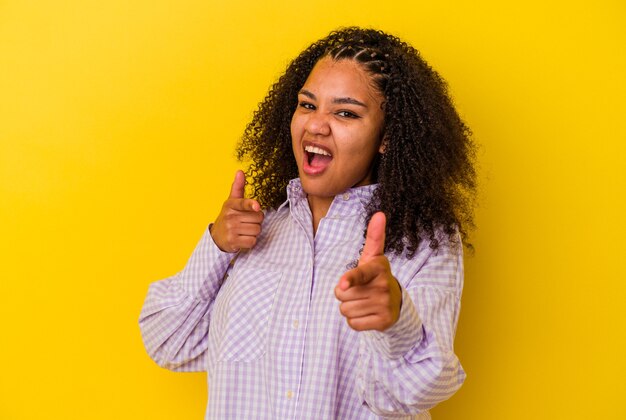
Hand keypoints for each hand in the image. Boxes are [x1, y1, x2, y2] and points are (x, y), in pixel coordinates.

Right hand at [210, 170, 263, 252]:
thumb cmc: (228, 216)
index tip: (257, 206)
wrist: (216, 237)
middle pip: (258, 218)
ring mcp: (231, 230)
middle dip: (256, 221)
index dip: (251, 205)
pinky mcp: (233, 242)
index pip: (243, 203)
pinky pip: (252, 241)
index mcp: (231, 205)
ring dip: (254, 231)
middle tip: (247, 221)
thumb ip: (238, 187)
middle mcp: (230, 217)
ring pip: (257, 230)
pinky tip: (243, 238)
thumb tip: (240, 171)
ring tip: (245, 230)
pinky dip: (251, 241)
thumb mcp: (231, 202)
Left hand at [334, 212, 401, 331]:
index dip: (349, 279)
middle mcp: (383, 286)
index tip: (342, 284)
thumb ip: (374, 236)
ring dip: (349, 308)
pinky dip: (355, 321)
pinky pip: (353, 324)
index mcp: (379, 268)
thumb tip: (379, 214)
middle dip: (345, 294)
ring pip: (346, 310)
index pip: (360, 274)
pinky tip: (366, 313)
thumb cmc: (375, 276)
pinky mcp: (383, 322)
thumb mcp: (373, 257)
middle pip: (342, 295)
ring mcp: (385, 305)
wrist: (395, 302)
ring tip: (363, 301)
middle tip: (360, 290)